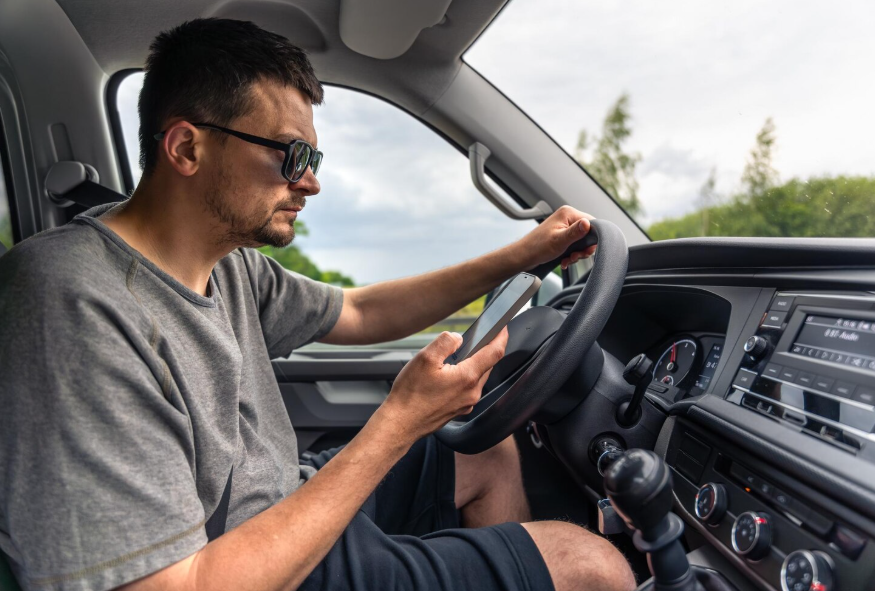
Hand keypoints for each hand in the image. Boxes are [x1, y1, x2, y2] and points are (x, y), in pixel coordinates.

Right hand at [380, 328, 508, 444]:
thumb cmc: (410, 394)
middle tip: (478, 336)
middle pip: (488, 365)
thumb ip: (445, 342)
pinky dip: (465, 377)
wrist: (401, 423)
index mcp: (467, 377)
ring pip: (478, 377)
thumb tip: (458, 337)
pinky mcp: (459, 409)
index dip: (501, 336)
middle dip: (485, 349)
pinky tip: (449, 374)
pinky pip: (468, 388)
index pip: (495, 352)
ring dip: (474, 364)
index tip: (502, 327)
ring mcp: (466, 403)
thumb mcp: (425, 358)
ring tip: (459, 355)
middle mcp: (472, 392)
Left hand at [518, 206, 596, 269]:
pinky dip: (572, 254)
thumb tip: (588, 223)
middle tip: (575, 256)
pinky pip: (574, 244)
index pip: (592, 222)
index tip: (586, 250)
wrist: (524, 256)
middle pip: (588, 233)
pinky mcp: (562, 235)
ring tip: (568, 259)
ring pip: (582, 241)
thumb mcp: (559, 240)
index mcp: (568, 213)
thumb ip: (575, 232)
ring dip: (577, 253)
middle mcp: (567, 217)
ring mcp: (564, 226)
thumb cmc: (538, 247)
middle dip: (583, 248)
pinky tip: (565, 260)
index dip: (592, 238)